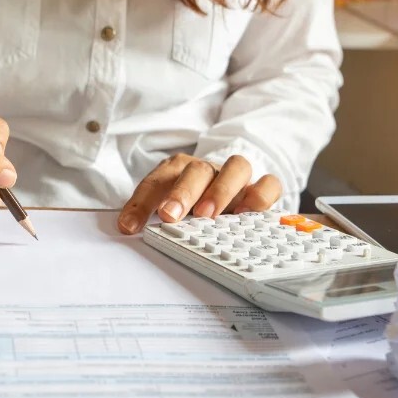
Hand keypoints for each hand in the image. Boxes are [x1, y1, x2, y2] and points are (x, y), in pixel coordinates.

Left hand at [117, 154, 281, 233]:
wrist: (226, 190)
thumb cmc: (191, 203)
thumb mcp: (167, 209)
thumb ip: (150, 217)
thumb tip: (128, 230)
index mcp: (178, 170)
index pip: (156, 181)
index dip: (140, 203)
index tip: (129, 226)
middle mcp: (208, 170)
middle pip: (197, 170)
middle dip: (182, 193)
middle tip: (170, 215)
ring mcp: (236, 177)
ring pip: (236, 167)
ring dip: (221, 190)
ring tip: (208, 215)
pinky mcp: (260, 188)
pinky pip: (269, 183)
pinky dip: (260, 195)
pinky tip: (247, 214)